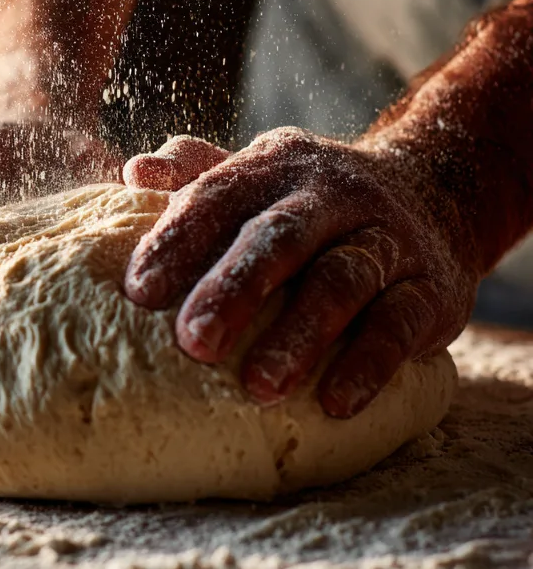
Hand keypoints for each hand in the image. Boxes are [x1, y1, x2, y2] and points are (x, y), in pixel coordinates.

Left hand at [123, 128, 478, 417]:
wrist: (434, 192)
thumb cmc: (309, 202)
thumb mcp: (257, 176)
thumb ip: (195, 173)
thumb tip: (135, 171)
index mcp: (275, 166)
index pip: (219, 195)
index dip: (178, 239)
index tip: (138, 290)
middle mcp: (333, 194)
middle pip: (279, 236)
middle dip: (234, 289)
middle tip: (192, 343)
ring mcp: (387, 238)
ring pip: (343, 280)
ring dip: (300, 334)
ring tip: (259, 387)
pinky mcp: (432, 287)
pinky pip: (401, 323)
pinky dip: (369, 363)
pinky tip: (335, 402)